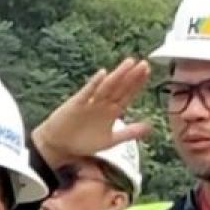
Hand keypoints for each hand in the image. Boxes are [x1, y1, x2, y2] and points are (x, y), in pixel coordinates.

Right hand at [32, 58, 151, 168]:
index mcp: (112, 111)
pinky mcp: (76, 104)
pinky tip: (102, 74)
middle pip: (119, 87)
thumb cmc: (83, 142)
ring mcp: (89, 102)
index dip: (137, 83)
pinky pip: (86, 93)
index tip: (147, 71)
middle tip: (143, 63)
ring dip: (117, 75)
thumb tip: (150, 127)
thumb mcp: (110, 140)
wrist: (59, 145)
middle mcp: (102, 104)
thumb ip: (129, 133)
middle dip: (131, 76)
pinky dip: (94, 84)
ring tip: (129, 63)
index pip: (127, 94)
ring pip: (106, 87)